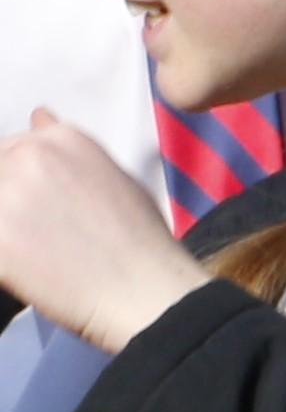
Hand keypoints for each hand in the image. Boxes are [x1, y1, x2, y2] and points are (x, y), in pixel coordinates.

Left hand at [0, 109, 207, 353]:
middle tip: (39, 232)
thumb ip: (67, 151)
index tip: (39, 206)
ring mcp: (7, 193)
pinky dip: (4, 256)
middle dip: (10, 197)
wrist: (147, 294)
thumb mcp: (116, 178)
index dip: (20, 179)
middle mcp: (30, 155)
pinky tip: (26, 265)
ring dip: (6, 225)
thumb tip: (38, 117)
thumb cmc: (144, 244)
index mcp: (62, 139)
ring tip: (35, 248)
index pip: (10, 148)